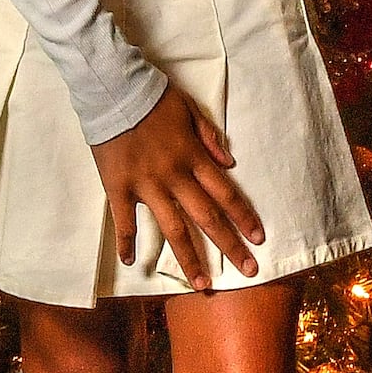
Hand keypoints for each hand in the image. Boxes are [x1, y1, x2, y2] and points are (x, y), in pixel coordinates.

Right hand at [89, 85, 266, 288]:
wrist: (113, 88)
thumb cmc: (153, 97)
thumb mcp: (190, 108)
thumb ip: (210, 136)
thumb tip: (230, 162)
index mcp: (193, 156)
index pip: (226, 193)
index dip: (244, 217)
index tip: (258, 238)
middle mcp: (174, 175)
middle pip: (207, 217)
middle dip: (230, 245)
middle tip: (248, 270)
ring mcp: (146, 184)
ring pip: (172, 228)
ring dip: (189, 257)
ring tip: (202, 283)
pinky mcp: (118, 187)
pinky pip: (124, 221)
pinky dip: (127, 242)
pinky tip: (131, 262)